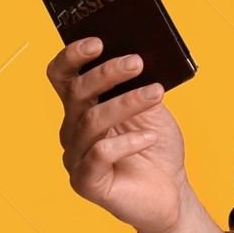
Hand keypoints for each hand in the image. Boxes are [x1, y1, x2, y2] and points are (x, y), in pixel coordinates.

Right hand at [46, 38, 192, 232]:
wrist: (171, 191)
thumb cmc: (157, 146)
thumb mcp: (151, 108)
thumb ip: (139, 84)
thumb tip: (138, 54)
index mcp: (82, 107)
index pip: (63, 76)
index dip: (73, 56)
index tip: (97, 41)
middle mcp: (72, 130)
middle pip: (77, 93)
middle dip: (106, 73)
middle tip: (137, 62)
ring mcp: (76, 158)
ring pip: (92, 121)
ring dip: (126, 103)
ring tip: (156, 93)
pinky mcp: (86, 183)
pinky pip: (100, 155)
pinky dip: (128, 142)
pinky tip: (149, 138)